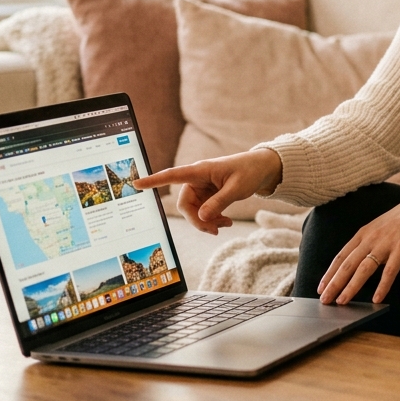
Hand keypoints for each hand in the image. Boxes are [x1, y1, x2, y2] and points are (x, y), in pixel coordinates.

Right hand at [133, 148, 281, 234]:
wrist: (262, 169)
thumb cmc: (249, 172)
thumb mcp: (237, 188)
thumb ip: (219, 203)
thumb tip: (201, 218)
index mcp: (200, 170)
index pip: (172, 175)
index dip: (154, 180)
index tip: (137, 183)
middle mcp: (197, 179)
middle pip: (185, 204)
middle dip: (197, 220)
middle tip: (215, 230)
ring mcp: (202, 188)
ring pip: (194, 211)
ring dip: (207, 222)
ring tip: (226, 225)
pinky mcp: (208, 196)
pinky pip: (203, 212)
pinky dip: (212, 220)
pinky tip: (225, 223)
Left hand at [318, 189, 399, 304]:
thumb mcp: (378, 228)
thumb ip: (366, 243)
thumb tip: (355, 261)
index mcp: (363, 234)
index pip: (341, 257)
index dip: (330, 273)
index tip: (321, 287)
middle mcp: (370, 239)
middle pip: (348, 264)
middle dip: (334, 283)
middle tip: (325, 300)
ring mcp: (385, 244)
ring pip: (363, 269)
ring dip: (351, 286)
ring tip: (342, 301)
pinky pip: (390, 271)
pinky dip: (382, 286)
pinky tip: (377, 298)